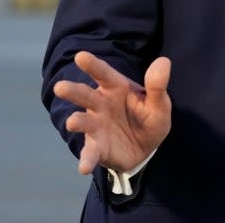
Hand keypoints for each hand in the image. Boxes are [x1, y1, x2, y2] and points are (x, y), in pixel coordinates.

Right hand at [53, 52, 172, 174]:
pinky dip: (86, 160)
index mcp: (116, 88)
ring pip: (84, 121)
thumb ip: (158, 86)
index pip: (104, 74)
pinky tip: (84, 168)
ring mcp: (96, 126)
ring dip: (77, 122)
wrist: (145, 148)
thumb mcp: (159, 105)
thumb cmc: (148, 118)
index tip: (80, 56)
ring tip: (72, 122)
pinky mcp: (97, 147)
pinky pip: (90, 153)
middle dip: (73, 91)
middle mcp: (101, 104)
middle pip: (86, 95)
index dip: (93, 65)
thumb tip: (164, 61)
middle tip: (60, 87)